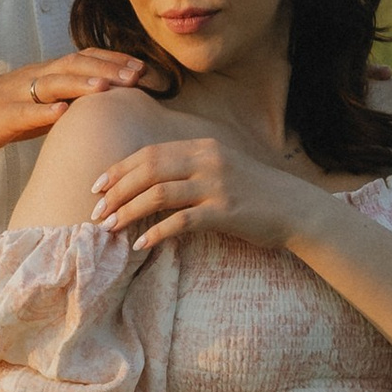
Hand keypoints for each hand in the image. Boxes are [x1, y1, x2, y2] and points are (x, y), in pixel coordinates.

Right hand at [0, 50, 142, 153]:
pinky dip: (44, 111)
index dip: (115, 62)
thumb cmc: (7, 107)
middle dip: (108, 69)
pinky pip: (25, 111)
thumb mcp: (44, 101)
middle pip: (76, 66)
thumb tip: (110, 107)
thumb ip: (72, 101)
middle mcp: (38, 77)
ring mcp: (19, 94)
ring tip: (106, 88)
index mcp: (50, 74)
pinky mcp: (2, 114)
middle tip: (138, 76)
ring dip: (81, 84)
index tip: (145, 69)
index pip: (87, 60)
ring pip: (53, 84)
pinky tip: (61, 114)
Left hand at [87, 129, 331, 256]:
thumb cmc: (254, 193)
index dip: (119, 168)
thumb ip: (190, 169)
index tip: (97, 185)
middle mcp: (208, 160)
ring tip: (110, 227)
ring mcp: (217, 184)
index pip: (150, 153)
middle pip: (149, 169)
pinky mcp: (226, 211)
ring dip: (129, 211)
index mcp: (204, 146)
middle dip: (117, 190)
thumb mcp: (221, 170)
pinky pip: (182, 221)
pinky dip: (157, 232)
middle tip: (95, 210)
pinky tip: (141, 245)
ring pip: (159, 194)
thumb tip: (149, 183)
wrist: (296, 209)